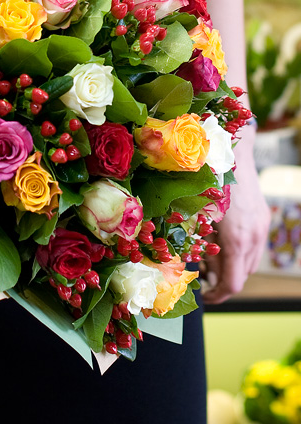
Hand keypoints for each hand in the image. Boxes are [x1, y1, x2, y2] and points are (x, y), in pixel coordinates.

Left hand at [202, 127, 269, 303]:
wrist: (232, 152)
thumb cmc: (205, 182)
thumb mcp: (194, 216)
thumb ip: (194, 243)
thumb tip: (187, 265)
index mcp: (236, 240)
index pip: (232, 284)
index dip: (217, 295)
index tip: (204, 297)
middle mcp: (254, 237)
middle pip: (242, 275)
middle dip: (221, 281)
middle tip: (201, 278)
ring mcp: (262, 227)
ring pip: (250, 261)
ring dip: (231, 267)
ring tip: (208, 261)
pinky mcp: (263, 218)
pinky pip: (253, 246)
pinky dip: (239, 252)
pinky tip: (221, 243)